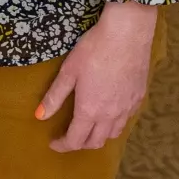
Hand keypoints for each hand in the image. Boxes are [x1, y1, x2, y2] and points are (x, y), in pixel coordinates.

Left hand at [36, 1, 157, 152]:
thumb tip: (39, 116)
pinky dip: (115, 122)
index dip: (62, 145)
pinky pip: (126, 119)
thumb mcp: (69, 71)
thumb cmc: (94, 49)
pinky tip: (110, 110)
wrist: (127, 33)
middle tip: (69, 136)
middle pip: (96, 142)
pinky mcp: (139, 98)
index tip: (53, 142)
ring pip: (113, 133)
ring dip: (99, 136)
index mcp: (90, 110)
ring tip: (89, 126)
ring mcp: (127, 108)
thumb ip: (55, 97)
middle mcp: (110, 115)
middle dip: (80, 143)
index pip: (75, 140)